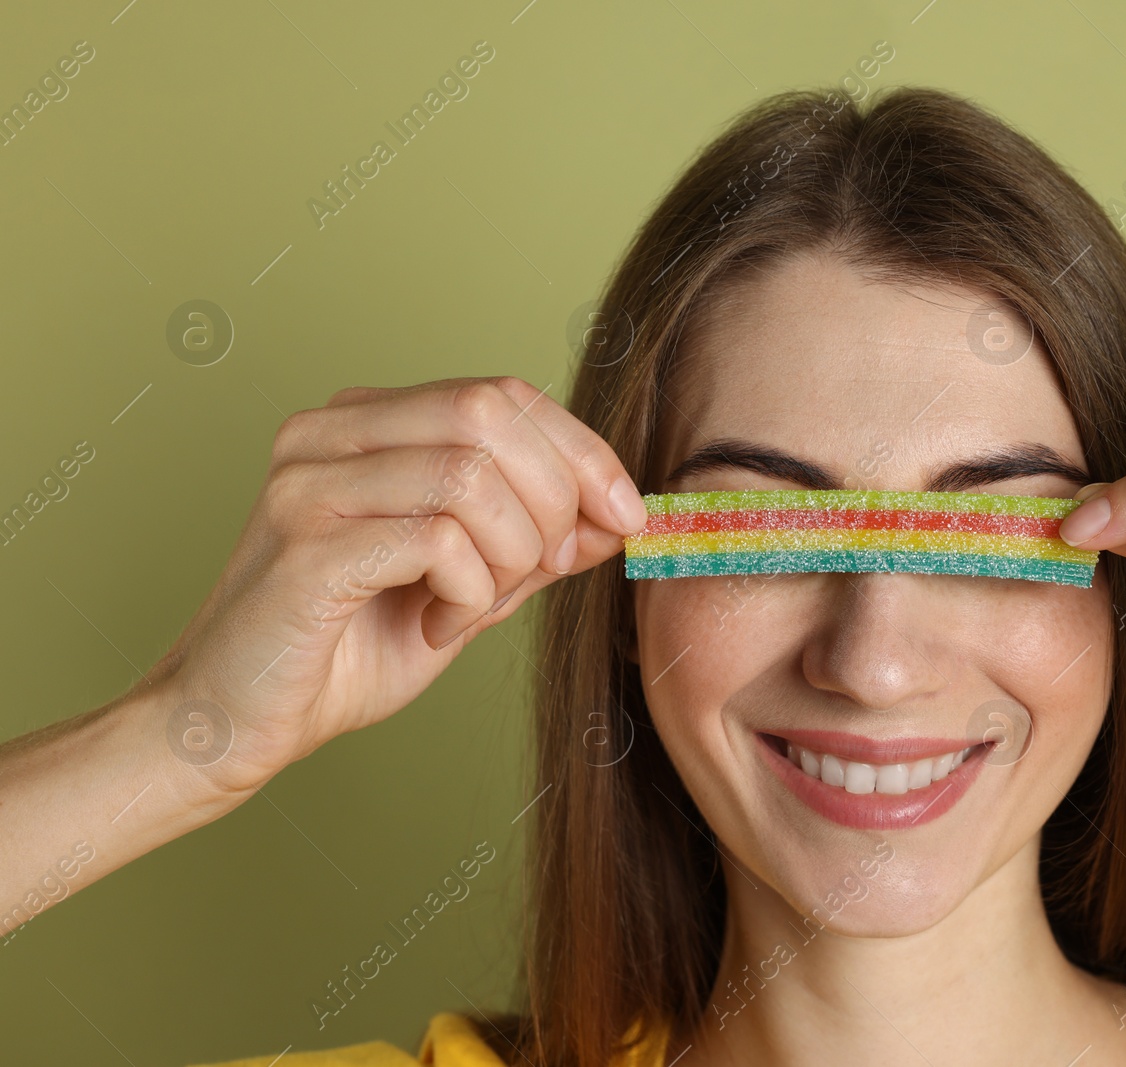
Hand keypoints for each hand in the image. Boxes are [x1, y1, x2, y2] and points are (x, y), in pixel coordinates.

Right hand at [149, 376, 646, 796]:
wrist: (235, 725)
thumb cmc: (343, 653)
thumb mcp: (467, 585)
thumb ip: (533, 541)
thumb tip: (619, 513)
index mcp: (365, 423)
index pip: (501, 394)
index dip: (583, 451)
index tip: (628, 515)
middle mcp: (328, 433)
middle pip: (490, 412)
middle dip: (556, 497)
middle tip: (551, 568)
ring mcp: (309, 483)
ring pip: (471, 475)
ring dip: (511, 554)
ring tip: (476, 606)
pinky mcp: (305, 547)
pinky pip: (438, 541)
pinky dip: (470, 592)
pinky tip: (440, 626)